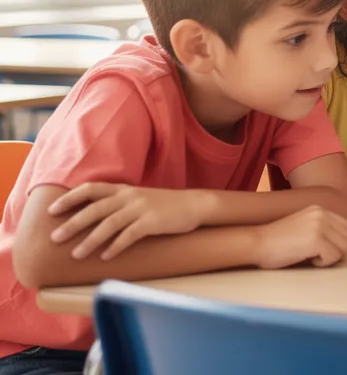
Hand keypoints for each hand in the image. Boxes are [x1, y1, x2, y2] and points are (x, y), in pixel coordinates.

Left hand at [48, 184, 205, 260]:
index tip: (52, 210)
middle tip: (55, 238)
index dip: (70, 198)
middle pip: (95, 209)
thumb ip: (119, 204)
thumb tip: (93, 218)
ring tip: (76, 254)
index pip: (91, 189)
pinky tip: (105, 256)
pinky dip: (115, 246)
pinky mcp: (152, 222)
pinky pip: (129, 235)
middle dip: (73, 223)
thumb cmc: (165, 205)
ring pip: (109, 224)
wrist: (195, 205)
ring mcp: (141, 208)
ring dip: (90, 240)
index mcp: (124, 189)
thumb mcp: (140, 198)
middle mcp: (130, 196)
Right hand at [254, 206, 346, 268]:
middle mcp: (322, 214)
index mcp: (319, 209)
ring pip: (343, 248)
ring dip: (330, 257)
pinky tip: (308, 259)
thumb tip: (344, 241)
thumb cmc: (277, 240)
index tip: (321, 248)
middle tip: (317, 255)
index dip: (337, 242)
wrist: (257, 243)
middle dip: (336, 251)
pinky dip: (323, 263)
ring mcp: (320, 226)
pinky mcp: (316, 240)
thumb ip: (323, 227)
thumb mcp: (304, 225)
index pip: (346, 227)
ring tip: (312, 256)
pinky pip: (333, 257)